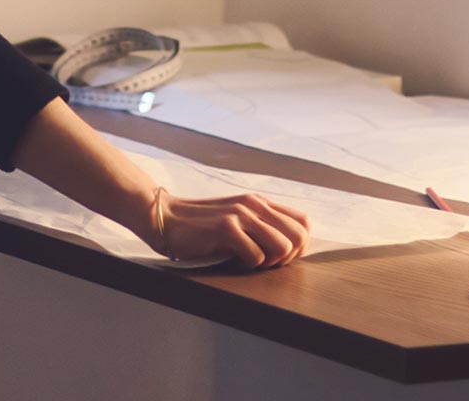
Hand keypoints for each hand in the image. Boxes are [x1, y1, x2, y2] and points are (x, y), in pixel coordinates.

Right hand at [142, 188, 310, 268]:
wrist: (165, 218)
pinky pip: (256, 256)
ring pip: (282, 247)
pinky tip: (234, 261)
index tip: (279, 257)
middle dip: (288, 258)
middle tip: (266, 263)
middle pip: (299, 236)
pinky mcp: (226, 228)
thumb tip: (287, 249)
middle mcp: (254, 205)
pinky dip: (249, 265)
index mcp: (260, 202)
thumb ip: (259, 225)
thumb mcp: (235, 218)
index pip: (303, 223)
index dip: (299, 246)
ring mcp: (241, 214)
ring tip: (251, 262)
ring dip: (270, 263)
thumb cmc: (200, 226)